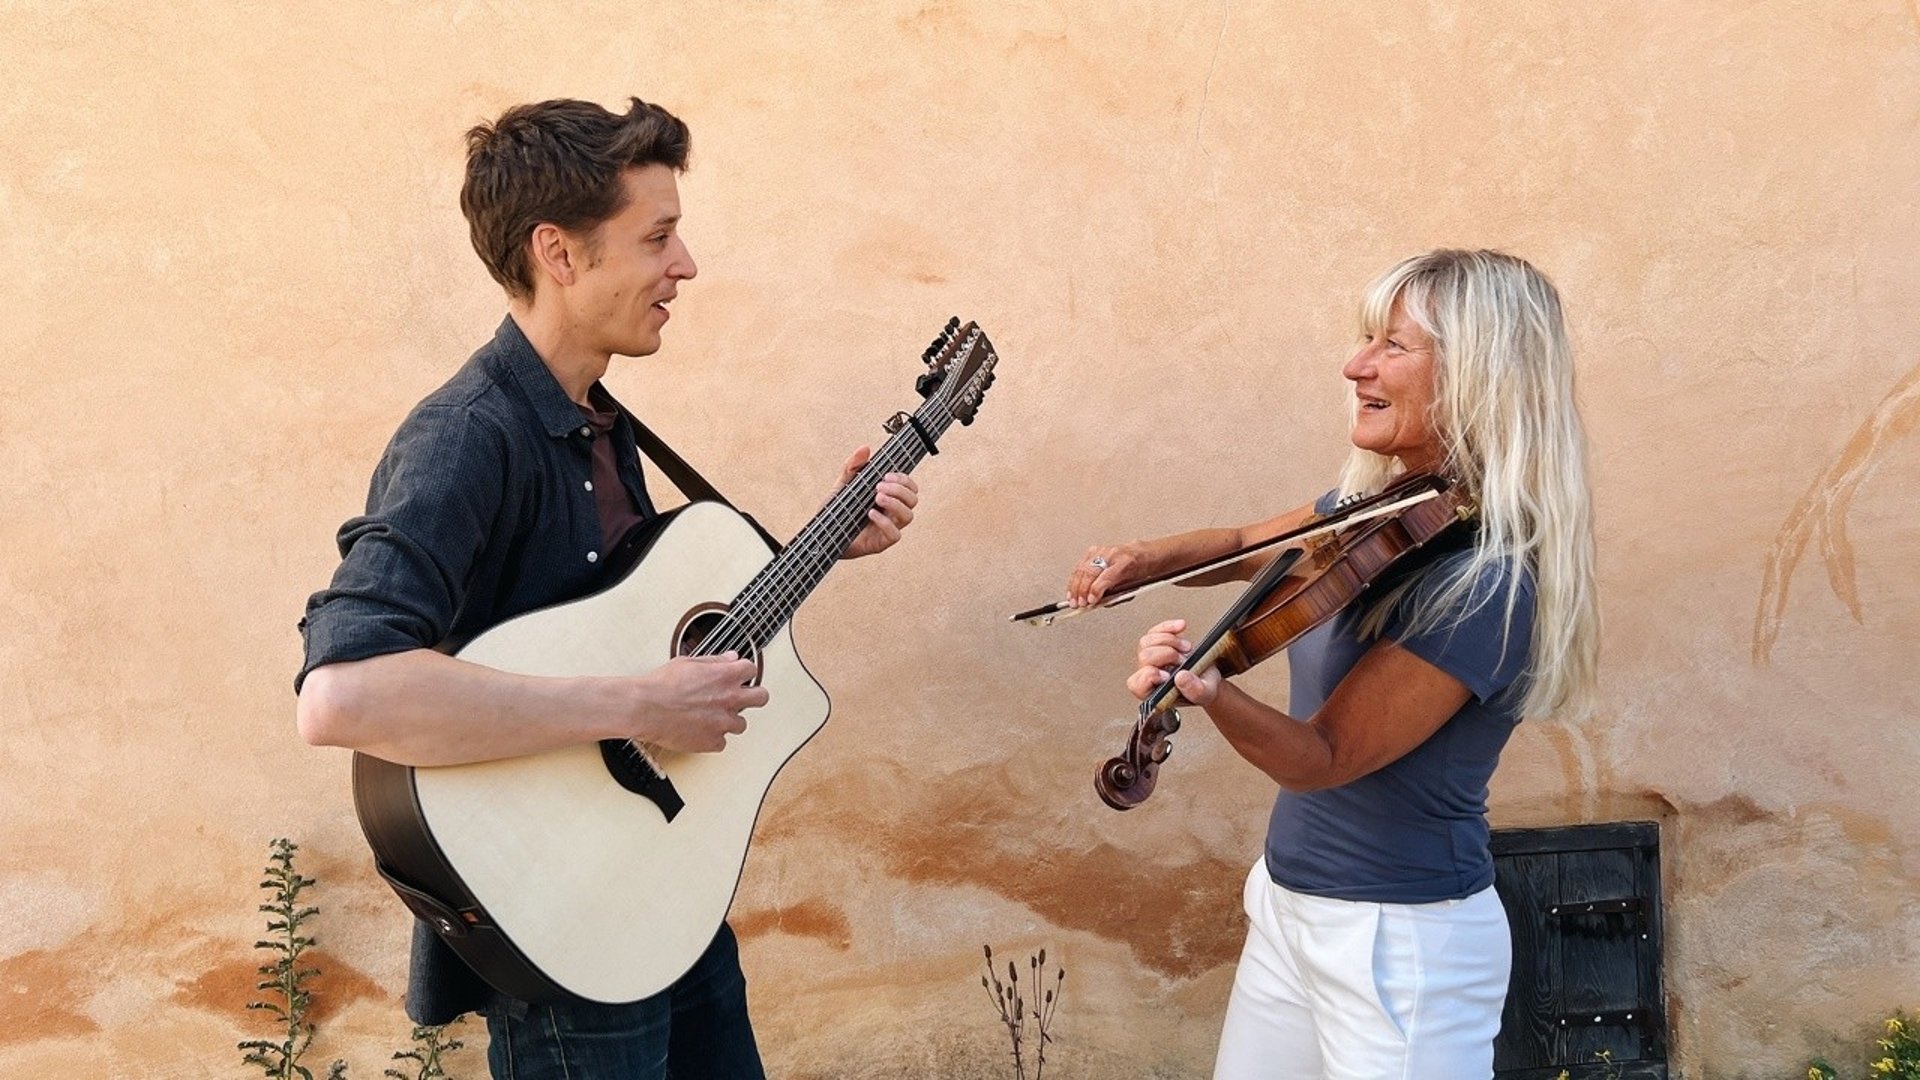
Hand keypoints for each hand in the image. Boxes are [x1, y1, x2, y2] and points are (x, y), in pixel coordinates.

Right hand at [628, 653, 768, 752]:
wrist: (644, 708)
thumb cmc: (661, 684)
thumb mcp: (688, 663)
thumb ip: (714, 661)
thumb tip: (731, 658)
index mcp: (725, 676)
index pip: (751, 669)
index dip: (743, 672)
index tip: (737, 676)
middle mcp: (730, 699)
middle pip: (761, 698)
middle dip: (753, 697)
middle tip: (741, 698)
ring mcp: (723, 722)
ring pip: (741, 724)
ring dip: (729, 720)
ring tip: (709, 717)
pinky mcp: (713, 742)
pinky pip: (721, 742)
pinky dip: (712, 738)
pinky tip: (698, 731)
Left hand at [836, 445, 918, 558]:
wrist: (822, 534)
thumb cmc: (836, 512)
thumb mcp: (842, 486)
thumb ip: (852, 467)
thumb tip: (865, 449)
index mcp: (887, 498)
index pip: (909, 487)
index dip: (904, 479)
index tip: (887, 474)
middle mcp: (891, 513)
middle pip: (913, 499)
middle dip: (900, 490)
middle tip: (879, 486)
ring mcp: (887, 528)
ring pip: (908, 516)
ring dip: (895, 503)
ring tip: (877, 497)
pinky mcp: (881, 543)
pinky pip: (895, 534)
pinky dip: (885, 522)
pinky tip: (871, 514)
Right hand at [1067, 541, 1148, 606]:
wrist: (1140, 554)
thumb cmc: (1138, 570)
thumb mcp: (1132, 586)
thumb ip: (1115, 595)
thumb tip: (1097, 603)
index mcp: (1125, 563)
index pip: (1106, 577)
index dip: (1096, 591)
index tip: (1090, 602)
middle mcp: (1112, 554)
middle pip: (1090, 572)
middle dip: (1082, 591)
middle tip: (1079, 603)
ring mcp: (1101, 550)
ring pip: (1082, 569)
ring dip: (1075, 587)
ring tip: (1072, 599)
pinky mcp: (1093, 550)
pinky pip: (1079, 565)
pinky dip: (1074, 579)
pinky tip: (1072, 589)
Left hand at [1126, 619, 1221, 704]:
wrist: (1208, 676)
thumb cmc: (1203, 688)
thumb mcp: (1206, 694)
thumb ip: (1195, 691)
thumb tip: (1180, 677)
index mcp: (1154, 693)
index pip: (1138, 684)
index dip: (1151, 675)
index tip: (1169, 675)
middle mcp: (1147, 676)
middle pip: (1145, 657)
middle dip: (1168, 654)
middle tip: (1184, 660)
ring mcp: (1150, 659)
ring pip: (1147, 642)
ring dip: (1170, 641)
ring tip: (1187, 649)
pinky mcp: (1156, 644)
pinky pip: (1155, 630)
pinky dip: (1169, 627)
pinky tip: (1181, 627)